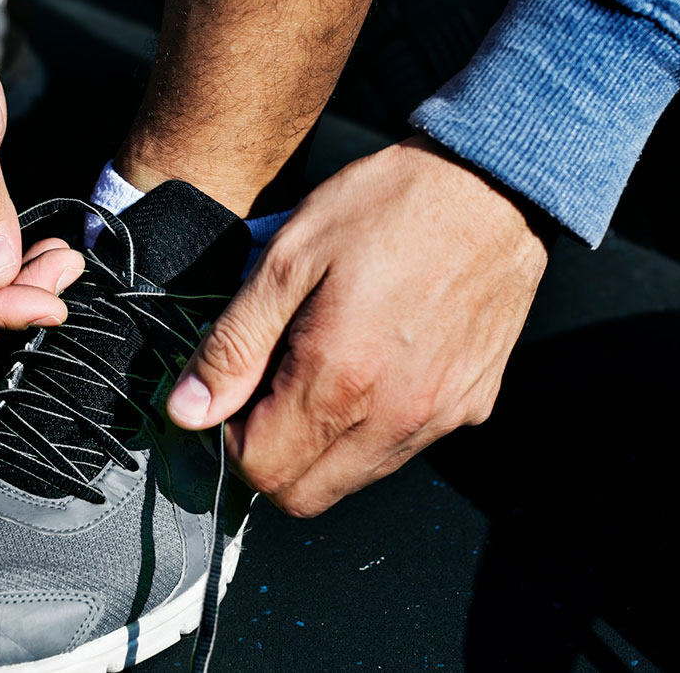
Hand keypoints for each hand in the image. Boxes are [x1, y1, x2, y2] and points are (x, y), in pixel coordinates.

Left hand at [167, 135, 550, 516]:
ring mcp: (437, 417)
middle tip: (269, 389)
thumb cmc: (388, 207)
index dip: (233, 439)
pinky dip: (371, 429)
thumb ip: (234, 344)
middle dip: (271, 457)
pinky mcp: (470, 407)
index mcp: (340, 378)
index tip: (238, 391)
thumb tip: (187, 411)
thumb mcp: (288, 259)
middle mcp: (394, 415)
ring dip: (321, 447)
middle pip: (304, 495)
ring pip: (354, 479)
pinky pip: (402, 448)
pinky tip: (372, 365)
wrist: (491, 185)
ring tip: (322, 368)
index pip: (261, 470)